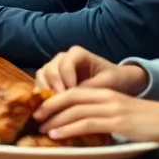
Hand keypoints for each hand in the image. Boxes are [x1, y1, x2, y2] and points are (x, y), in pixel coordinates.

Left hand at [31, 88, 158, 145]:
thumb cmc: (150, 121)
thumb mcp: (123, 113)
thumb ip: (104, 115)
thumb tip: (83, 127)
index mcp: (106, 93)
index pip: (74, 91)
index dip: (55, 98)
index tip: (41, 108)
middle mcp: (106, 97)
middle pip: (70, 97)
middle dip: (50, 107)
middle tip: (35, 117)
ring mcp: (112, 108)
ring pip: (75, 110)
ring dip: (55, 120)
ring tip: (42, 129)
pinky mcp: (118, 122)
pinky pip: (87, 123)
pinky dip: (69, 129)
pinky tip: (57, 135)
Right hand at [35, 45, 149, 94]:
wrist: (118, 82)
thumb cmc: (114, 79)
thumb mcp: (107, 83)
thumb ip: (89, 87)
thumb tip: (72, 97)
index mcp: (77, 53)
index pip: (65, 64)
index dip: (66, 79)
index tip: (72, 94)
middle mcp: (63, 57)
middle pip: (50, 69)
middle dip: (53, 86)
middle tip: (60, 102)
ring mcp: (56, 67)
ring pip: (42, 75)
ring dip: (45, 90)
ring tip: (53, 105)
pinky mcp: (52, 78)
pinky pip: (40, 83)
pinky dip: (41, 93)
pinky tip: (47, 105)